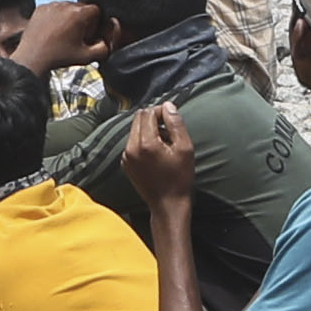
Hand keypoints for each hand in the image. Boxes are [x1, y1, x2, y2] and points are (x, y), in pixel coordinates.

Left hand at [118, 98, 196, 212]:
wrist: (168, 204)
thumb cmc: (179, 178)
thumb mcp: (185, 148)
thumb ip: (176, 124)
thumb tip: (168, 106)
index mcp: (146, 143)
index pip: (148, 113)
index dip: (161, 111)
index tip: (171, 118)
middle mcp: (131, 148)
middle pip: (139, 118)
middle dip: (154, 119)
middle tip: (169, 131)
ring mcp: (126, 157)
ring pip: (135, 129)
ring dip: (149, 130)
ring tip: (164, 143)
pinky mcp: (125, 163)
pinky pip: (132, 142)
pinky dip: (143, 141)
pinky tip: (156, 153)